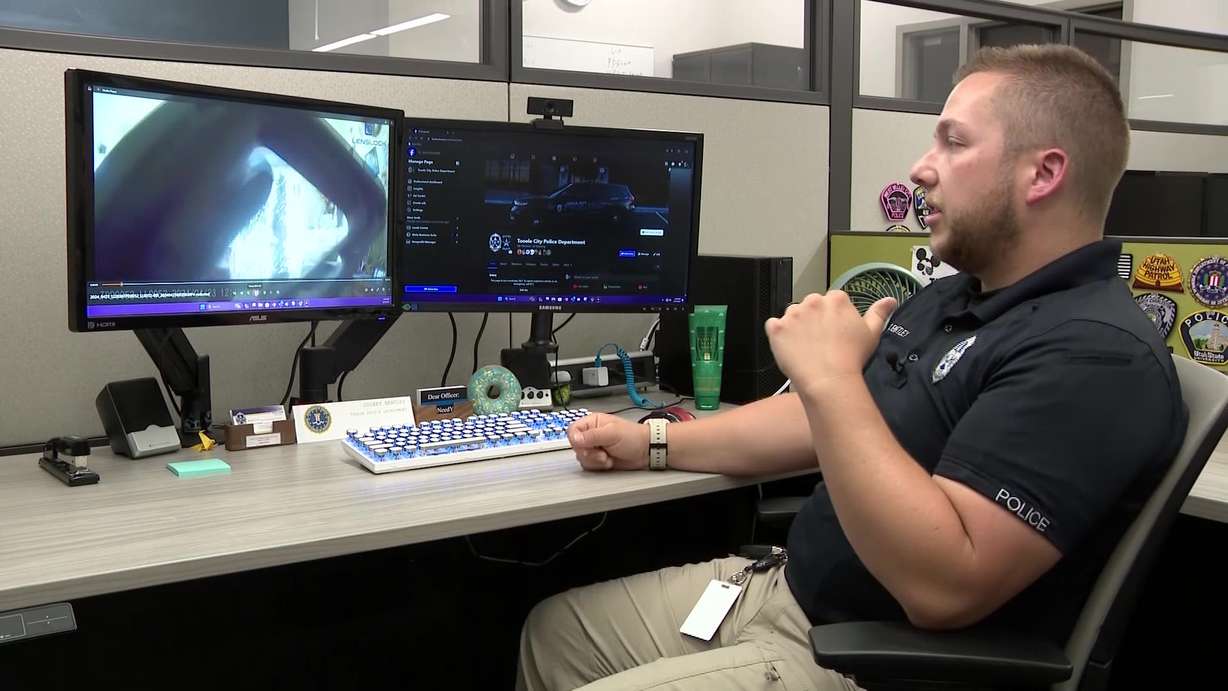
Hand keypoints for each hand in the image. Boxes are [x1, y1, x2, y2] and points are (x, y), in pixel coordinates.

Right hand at [566, 413, 649, 470]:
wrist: (645, 451)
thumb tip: (575, 438)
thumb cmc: (633, 437)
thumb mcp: (612, 434)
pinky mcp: (598, 459)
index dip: (575, 440)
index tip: (585, 446)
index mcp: (592, 422)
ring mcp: (595, 448)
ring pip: (582, 457)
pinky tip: (609, 462)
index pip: (573, 430)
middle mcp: (591, 435)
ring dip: (595, 461)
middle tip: (601, 453)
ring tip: (607, 457)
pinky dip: (598, 466)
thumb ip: (592, 436)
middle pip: (576, 447)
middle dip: (589, 453)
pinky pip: (589, 465)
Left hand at [764, 292, 896, 393]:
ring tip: (805, 348)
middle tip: (820, 343)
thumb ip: (879, 313)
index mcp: (836, 299)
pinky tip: (790, 349)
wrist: (829, 380)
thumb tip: (891, 299)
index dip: (833, 319)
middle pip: (810, 306)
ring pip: (792, 316)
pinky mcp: (776, 328)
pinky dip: (778, 335)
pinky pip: (773, 327)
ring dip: (796, 327)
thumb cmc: (853, 357)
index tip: (836, 334)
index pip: (832, 302)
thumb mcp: (872, 333)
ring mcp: (792, 314)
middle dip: (813, 320)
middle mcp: (812, 301)